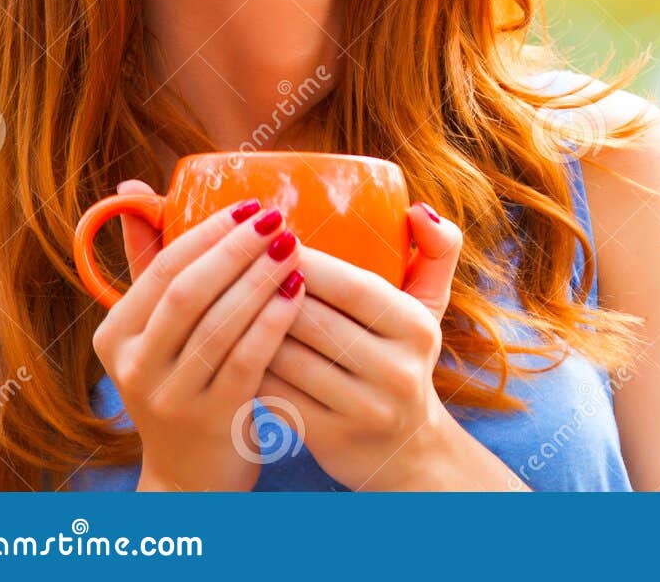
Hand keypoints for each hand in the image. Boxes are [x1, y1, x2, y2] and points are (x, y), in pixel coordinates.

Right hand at [90, 180, 306, 490]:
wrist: (191, 473)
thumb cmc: (184, 379)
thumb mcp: (157, 328)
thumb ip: (151, 262)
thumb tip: (131, 188)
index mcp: (115, 335)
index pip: (163, 268)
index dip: (209, 232)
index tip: (252, 204)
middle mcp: (133, 366)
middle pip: (189, 292)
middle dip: (238, 250)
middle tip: (280, 219)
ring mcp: (169, 396)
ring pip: (218, 325)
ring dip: (260, 279)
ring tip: (296, 248)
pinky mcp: (210, 419)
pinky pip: (247, 360)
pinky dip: (274, 322)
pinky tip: (300, 292)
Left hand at [254, 201, 484, 489]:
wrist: (407, 451)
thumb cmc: (406, 358)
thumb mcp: (430, 306)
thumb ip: (437, 250)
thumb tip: (417, 208)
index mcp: (416, 328)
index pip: (351, 285)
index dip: (306, 261)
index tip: (270, 238)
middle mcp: (396, 370)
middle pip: (312, 320)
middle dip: (267, 288)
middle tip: (234, 264)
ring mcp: (363, 409)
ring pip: (286, 356)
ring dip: (248, 326)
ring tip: (222, 300)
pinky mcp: (329, 437)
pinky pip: (274, 392)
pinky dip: (247, 365)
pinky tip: (228, 346)